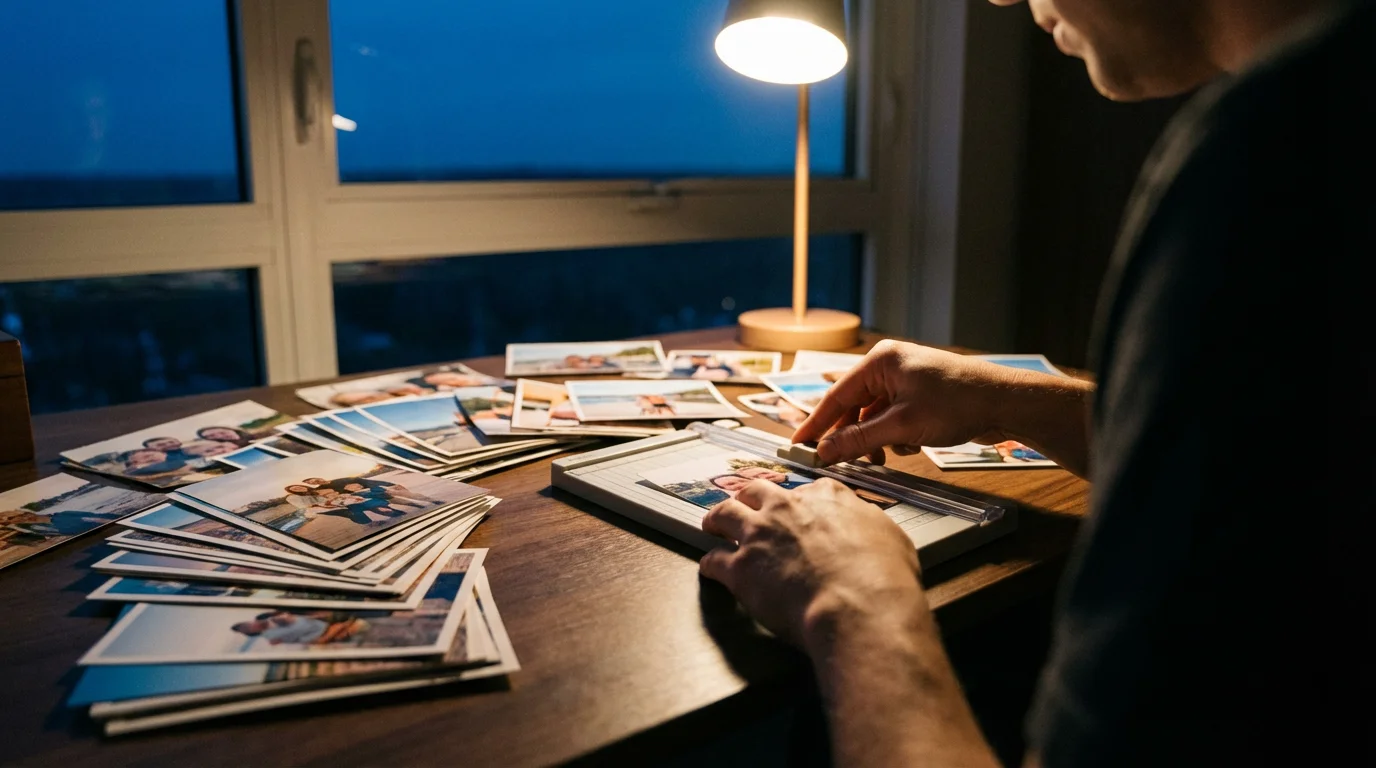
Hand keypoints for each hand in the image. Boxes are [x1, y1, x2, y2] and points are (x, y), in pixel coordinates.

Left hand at [700, 478, 922, 653]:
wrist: (859, 606)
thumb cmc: (883, 578)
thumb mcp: (891, 537)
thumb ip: (869, 526)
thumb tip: (867, 528)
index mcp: (826, 497)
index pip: (806, 489)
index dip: (799, 501)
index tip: (797, 509)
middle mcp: (787, 508)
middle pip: (757, 491)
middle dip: (749, 498)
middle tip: (746, 507)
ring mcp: (759, 534)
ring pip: (724, 513)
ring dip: (716, 519)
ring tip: (712, 525)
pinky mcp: (740, 568)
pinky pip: (713, 560)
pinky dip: (711, 565)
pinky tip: (711, 569)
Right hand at [794, 340, 1025, 464]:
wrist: (1006, 403)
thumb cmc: (958, 403)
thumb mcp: (902, 426)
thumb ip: (859, 439)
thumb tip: (824, 451)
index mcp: (880, 361)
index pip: (835, 396)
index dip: (815, 424)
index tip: (797, 445)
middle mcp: (889, 366)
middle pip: (853, 406)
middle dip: (850, 436)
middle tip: (837, 462)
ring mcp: (905, 380)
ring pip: (873, 416)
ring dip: (874, 440)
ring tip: (879, 459)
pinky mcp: (919, 395)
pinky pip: (892, 418)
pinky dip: (893, 436)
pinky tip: (907, 448)